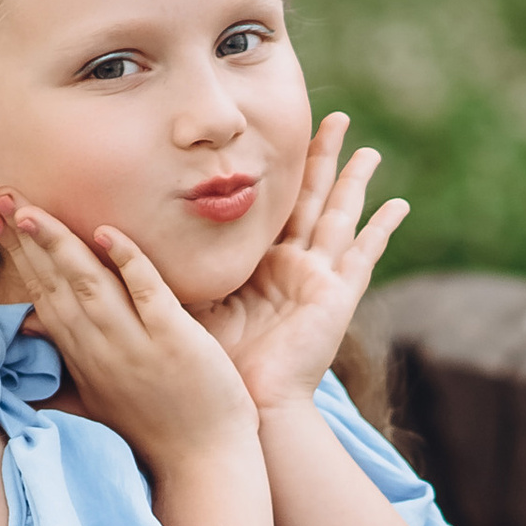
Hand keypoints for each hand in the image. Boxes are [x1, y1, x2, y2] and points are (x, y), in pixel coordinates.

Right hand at [0, 205, 257, 478]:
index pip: (42, 294)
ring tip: (33, 209)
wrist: (203, 463)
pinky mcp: (174, 341)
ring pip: (90, 285)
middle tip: (3, 196)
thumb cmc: (158, 426)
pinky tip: (108, 232)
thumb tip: (33, 324)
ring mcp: (136, 344)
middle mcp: (101, 348)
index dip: (17, 254)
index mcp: (83, 356)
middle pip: (56, 284)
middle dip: (27, 239)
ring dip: (60, 245)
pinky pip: (146, 294)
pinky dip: (128, 261)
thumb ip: (70, 352)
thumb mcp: (99, 391)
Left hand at [199, 115, 408, 414]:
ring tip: (367, 148)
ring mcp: (319, 280)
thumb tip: (124, 239)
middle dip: (320, 158)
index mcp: (259, 268)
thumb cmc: (215, 367)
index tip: (272, 133)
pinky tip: (401, 205)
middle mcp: (292, 268)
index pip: (270, 207)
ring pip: (339, 215)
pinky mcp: (338, 297)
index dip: (275, 171)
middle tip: (332, 117)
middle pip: (310, 199)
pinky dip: (382, 229)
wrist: (247, 408)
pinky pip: (364, 255)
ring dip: (353, 180)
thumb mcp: (189, 304)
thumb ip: (174, 269)